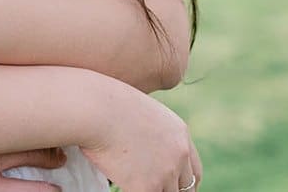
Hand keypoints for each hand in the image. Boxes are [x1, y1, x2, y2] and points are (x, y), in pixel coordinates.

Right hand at [77, 78, 201, 191]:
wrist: (94, 108)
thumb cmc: (105, 104)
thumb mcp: (139, 112)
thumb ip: (150, 132)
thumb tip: (142, 148)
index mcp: (180, 133)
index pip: (194, 171)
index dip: (183, 182)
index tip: (173, 187)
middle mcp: (179, 154)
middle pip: (186, 188)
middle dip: (171, 190)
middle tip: (153, 188)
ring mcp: (166, 172)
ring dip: (151, 191)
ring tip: (133, 185)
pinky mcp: (147, 187)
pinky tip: (122, 187)